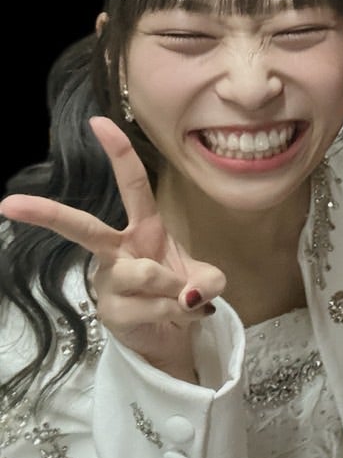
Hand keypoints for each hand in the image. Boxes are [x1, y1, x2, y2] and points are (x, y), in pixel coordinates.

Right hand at [0, 116, 225, 380]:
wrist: (173, 336)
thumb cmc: (181, 292)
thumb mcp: (206, 279)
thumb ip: (209, 280)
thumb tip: (192, 294)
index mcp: (143, 227)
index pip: (132, 184)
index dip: (119, 152)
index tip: (98, 121)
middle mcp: (118, 250)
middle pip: (84, 228)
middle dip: (47, 214)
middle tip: (7, 204)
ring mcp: (109, 281)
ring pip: (145, 274)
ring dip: (175, 288)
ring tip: (185, 301)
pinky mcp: (109, 312)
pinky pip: (152, 307)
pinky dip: (177, 313)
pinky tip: (174, 317)